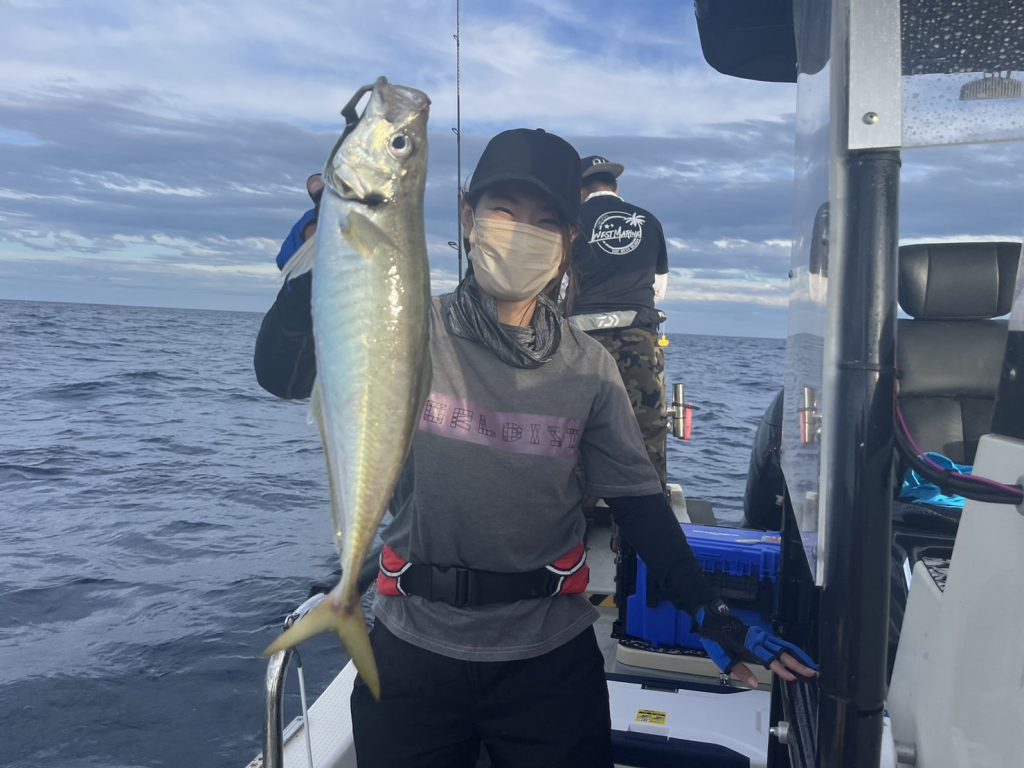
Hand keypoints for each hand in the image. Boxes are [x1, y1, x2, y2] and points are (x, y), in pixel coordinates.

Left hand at [693, 599, 817, 687]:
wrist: (713, 621)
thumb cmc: (717, 640)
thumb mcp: (723, 658)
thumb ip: (740, 671)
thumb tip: (754, 684)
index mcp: (749, 644)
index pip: (769, 659)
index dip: (781, 668)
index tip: (793, 677)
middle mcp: (759, 638)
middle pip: (782, 651)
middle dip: (797, 663)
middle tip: (812, 673)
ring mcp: (762, 635)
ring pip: (784, 645)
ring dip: (798, 655)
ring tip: (811, 666)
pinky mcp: (763, 635)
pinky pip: (780, 642)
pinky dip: (791, 650)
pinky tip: (798, 657)